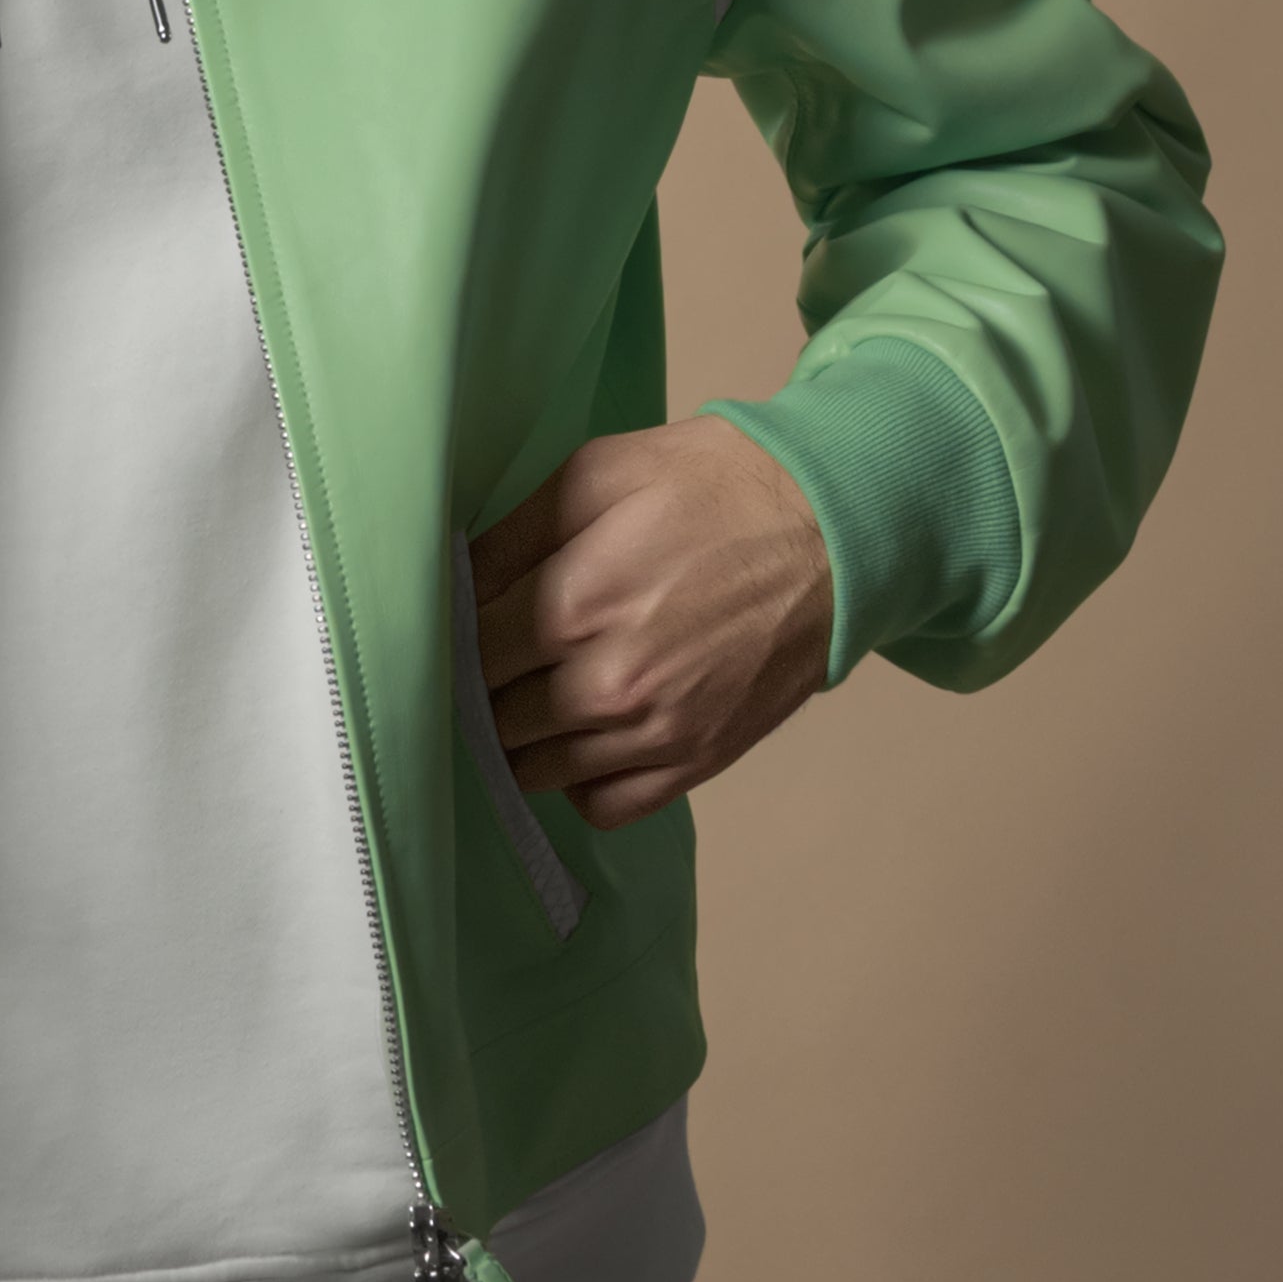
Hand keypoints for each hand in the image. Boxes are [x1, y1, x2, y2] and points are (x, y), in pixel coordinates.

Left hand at [468, 416, 831, 829]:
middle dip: (484, 688)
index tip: (463, 623)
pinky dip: (579, 781)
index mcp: (571, 606)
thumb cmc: (710, 487)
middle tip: (500, 657)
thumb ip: (509, 535)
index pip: (465, 655)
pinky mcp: (695, 761)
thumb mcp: (595, 474)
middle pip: (492, 718)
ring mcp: (654, 733)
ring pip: (534, 770)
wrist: (833, 528)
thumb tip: (449, 582)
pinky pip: (603, 807)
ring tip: (536, 693)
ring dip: (522, 738)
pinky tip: (583, 737)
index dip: (455, 639)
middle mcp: (607, 685)